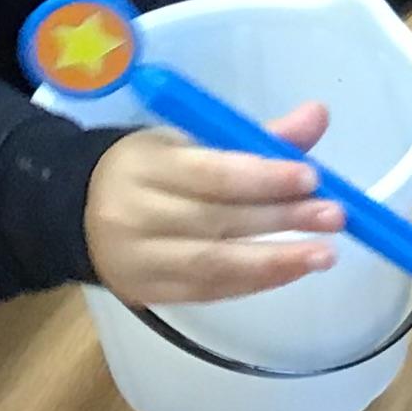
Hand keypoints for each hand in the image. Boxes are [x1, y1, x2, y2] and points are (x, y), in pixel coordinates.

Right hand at [82, 109, 341, 307]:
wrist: (76, 213)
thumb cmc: (150, 169)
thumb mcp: (190, 139)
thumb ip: (254, 136)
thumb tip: (318, 117)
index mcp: (146, 164)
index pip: (210, 173)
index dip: (263, 177)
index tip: (312, 178)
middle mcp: (137, 214)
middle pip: (217, 220)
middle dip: (282, 219)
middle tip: (335, 216)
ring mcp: (140, 260)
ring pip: (214, 265)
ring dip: (276, 262)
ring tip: (323, 254)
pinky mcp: (149, 294)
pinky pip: (209, 291)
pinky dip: (254, 282)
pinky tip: (291, 270)